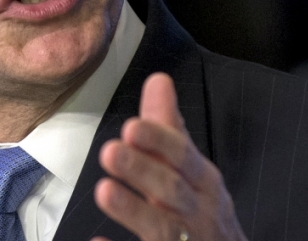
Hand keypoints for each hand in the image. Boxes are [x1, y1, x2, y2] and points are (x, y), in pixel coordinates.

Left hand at [94, 72, 247, 240]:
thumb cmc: (202, 210)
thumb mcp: (192, 169)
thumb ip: (169, 129)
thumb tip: (158, 80)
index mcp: (203, 181)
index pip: (183, 156)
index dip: (159, 141)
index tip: (131, 127)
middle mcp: (198, 212)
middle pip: (172, 190)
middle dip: (143, 170)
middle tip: (111, 151)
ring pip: (163, 229)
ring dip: (134, 210)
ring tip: (105, 191)